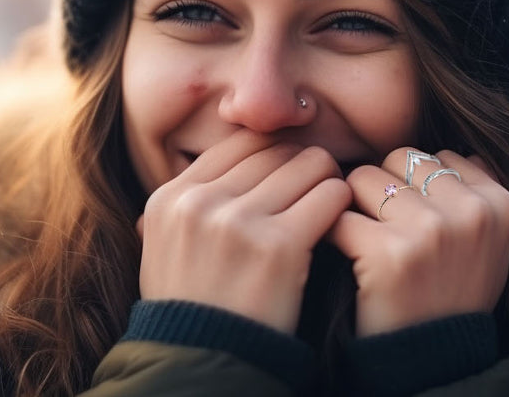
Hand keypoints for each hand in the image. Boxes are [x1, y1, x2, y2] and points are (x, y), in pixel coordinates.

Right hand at [138, 130, 352, 333]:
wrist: (204, 365)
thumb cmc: (193, 309)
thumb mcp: (166, 246)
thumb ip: (192, 202)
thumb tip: (233, 159)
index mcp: (170, 197)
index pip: (240, 143)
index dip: (275, 153)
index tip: (292, 171)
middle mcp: (200, 202)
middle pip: (276, 149)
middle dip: (304, 164)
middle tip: (320, 184)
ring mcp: (238, 222)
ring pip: (309, 164)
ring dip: (327, 180)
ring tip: (332, 203)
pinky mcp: (280, 247)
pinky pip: (331, 196)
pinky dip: (341, 204)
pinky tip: (341, 224)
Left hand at [329, 148, 508, 336]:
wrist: (434, 362)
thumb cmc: (453, 295)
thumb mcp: (488, 245)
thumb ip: (476, 196)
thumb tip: (453, 152)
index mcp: (500, 203)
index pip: (440, 155)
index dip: (417, 184)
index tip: (415, 218)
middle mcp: (471, 212)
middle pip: (400, 158)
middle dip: (385, 186)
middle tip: (385, 228)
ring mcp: (431, 231)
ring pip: (365, 178)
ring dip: (356, 206)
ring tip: (368, 240)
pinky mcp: (389, 253)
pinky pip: (340, 216)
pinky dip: (334, 235)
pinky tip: (347, 256)